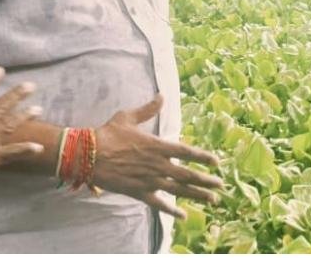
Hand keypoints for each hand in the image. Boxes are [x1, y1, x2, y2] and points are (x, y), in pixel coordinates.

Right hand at [93, 95, 223, 218]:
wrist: (90, 155)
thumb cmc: (108, 134)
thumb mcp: (128, 117)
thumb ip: (148, 109)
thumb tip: (161, 96)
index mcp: (157, 146)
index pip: (187, 152)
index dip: (203, 157)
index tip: (217, 162)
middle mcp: (158, 165)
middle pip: (188, 174)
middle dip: (206, 180)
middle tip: (221, 185)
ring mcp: (150, 180)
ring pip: (179, 190)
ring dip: (197, 195)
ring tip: (212, 200)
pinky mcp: (139, 192)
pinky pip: (159, 204)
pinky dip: (172, 211)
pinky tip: (183, 216)